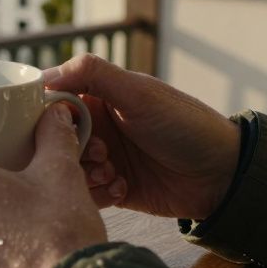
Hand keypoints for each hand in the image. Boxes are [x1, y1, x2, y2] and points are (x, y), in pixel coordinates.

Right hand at [43, 53, 239, 220]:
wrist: (222, 175)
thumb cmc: (185, 125)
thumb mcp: (139, 93)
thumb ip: (93, 74)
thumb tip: (45, 76)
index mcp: (101, 97)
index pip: (55, 101)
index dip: (50, 114)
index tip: (58, 127)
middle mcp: (99, 126)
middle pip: (56, 138)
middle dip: (70, 148)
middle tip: (99, 152)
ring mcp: (105, 158)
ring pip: (68, 168)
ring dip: (84, 172)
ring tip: (112, 172)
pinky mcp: (112, 188)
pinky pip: (86, 193)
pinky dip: (98, 192)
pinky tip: (123, 188)